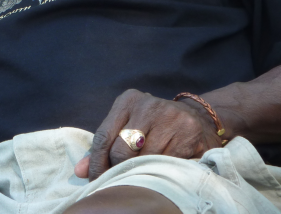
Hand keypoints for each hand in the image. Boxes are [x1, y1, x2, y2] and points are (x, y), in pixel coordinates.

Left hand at [74, 89, 222, 180]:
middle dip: (118, 170)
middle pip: (122, 151)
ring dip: (141, 172)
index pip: (103, 136)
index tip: (94, 180)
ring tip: (143, 174)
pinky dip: (162, 171)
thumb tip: (81, 171)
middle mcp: (148, 106)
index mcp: (128, 100)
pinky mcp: (190, 134)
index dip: (96, 163)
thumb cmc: (154, 125)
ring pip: (145, 161)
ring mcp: (171, 118)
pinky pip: (168, 164)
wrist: (199, 118)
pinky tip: (162, 171)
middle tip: (119, 180)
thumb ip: (104, 145)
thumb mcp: (127, 125)